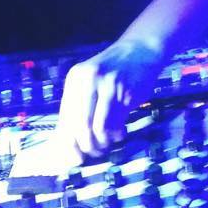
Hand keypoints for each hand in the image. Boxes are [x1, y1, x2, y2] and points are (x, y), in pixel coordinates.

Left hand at [56, 39, 166, 160]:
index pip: (66, 118)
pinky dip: (116, 134)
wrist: (141, 49)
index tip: (75, 157)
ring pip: (99, 127)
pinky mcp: (127, 93)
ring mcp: (109, 85)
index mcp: (75, 78)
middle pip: (80, 126)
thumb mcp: (90, 82)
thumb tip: (67, 144)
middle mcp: (89, 80)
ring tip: (107, 142)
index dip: (69, 142)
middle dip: (86, 146)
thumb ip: (79, 107)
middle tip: (94, 152)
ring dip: (103, 142)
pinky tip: (119, 133)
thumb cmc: (113, 70)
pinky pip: (117, 123)